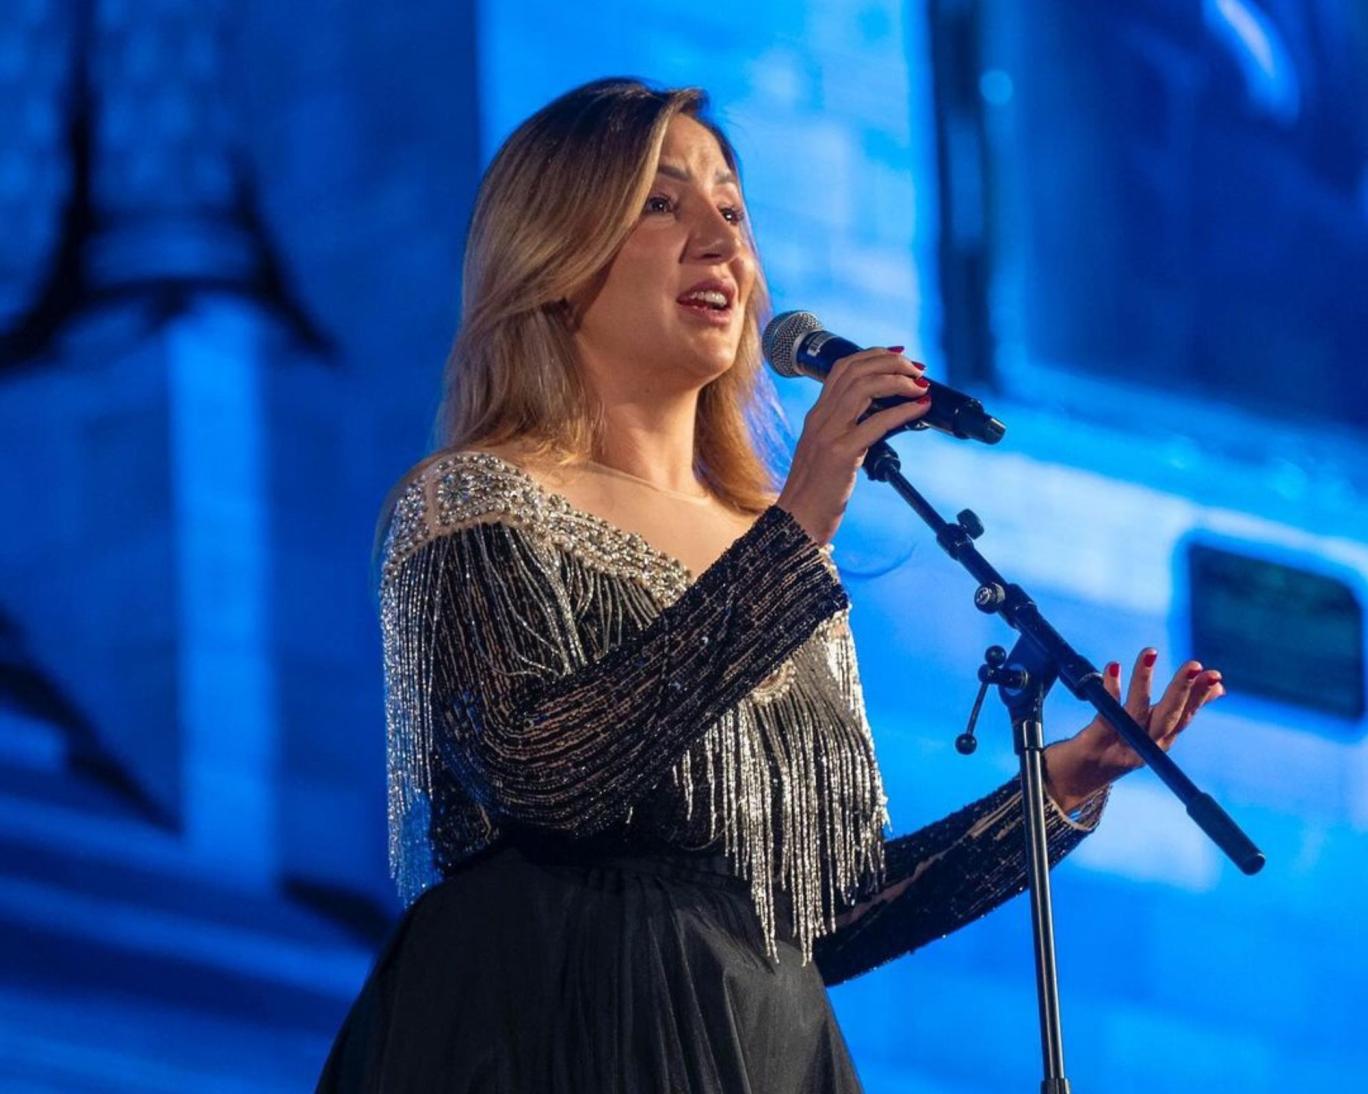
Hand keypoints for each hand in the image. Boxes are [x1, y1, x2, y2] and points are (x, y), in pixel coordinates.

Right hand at [775, 346, 931, 545]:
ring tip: (919, 386)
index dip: (873, 355)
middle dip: (891, 362)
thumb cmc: (817, 491)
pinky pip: (876, 423)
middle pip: (855, 370)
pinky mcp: (841, 454)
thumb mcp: (829, 451)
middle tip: (917, 370)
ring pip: (864, 387)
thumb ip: (849, 430)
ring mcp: (829, 434)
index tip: (900, 355)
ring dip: (898, 380)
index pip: (843, 368)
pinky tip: (919, 408)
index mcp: (818, 415)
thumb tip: (885, 417)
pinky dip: (902, 411)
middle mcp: (821, 418)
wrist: (797, 519)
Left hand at [1044, 648, 1225, 812]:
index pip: (1185, 717)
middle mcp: (1145, 744)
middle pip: (1167, 716)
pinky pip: (1105, 712)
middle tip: (1195, 665)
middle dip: (1183, 690)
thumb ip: (1180, 708)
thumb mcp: (1154, 729)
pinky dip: (1111, 689)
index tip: (1216, 676)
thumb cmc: (1120, 746)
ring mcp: (1121, 743)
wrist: (1078, 777)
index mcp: (1161, 740)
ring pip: (1136, 710)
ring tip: (1149, 653)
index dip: (1201, 697)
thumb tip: (1220, 687)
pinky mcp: (1096, 739)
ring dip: (1144, 680)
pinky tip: (1112, 667)